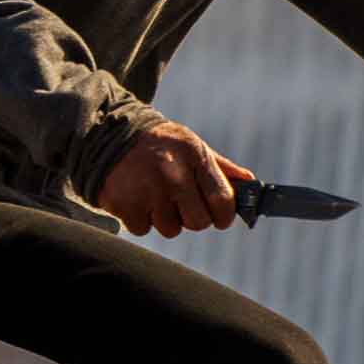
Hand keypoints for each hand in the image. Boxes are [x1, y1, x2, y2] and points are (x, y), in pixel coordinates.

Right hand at [97, 121, 254, 238]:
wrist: (112, 134)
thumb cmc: (162, 144)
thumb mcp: (194, 147)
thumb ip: (222, 168)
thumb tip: (251, 183)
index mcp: (194, 157)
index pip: (222, 200)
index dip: (224, 215)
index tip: (219, 217)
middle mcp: (173, 174)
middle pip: (198, 222)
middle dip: (193, 218)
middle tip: (182, 203)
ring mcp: (148, 190)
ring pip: (170, 229)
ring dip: (165, 219)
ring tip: (156, 196)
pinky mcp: (125, 204)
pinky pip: (144, 229)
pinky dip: (142, 219)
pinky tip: (138, 198)